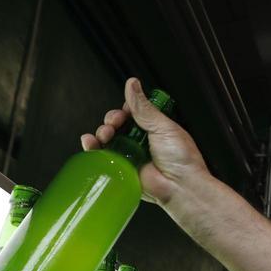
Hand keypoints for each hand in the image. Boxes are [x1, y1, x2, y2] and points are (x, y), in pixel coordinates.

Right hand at [80, 77, 210, 208]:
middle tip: (114, 124)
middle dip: (111, 121)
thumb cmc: (181, 158)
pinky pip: (104, 158)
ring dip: (102, 133)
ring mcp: (131, 156)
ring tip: (105, 135)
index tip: (124, 111)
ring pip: (108, 140)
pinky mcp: (122, 170)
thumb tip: (132, 84)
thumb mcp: (162, 126)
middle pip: (117, 125)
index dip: (124, 110)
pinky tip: (90, 143)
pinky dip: (94, 149)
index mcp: (154, 128)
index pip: (132, 113)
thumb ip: (143, 107)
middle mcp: (141, 141)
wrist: (181, 187)